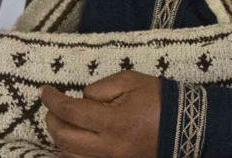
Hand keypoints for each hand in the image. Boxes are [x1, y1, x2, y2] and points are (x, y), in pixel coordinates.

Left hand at [41, 70, 162, 157]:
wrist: (186, 126)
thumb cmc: (159, 100)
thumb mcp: (131, 81)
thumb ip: (101, 87)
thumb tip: (82, 98)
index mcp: (113, 122)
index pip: (70, 112)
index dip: (52, 100)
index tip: (45, 91)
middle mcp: (109, 147)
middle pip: (65, 138)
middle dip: (52, 120)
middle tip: (52, 106)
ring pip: (70, 156)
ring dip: (59, 138)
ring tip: (61, 122)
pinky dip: (71, 152)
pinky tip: (73, 139)